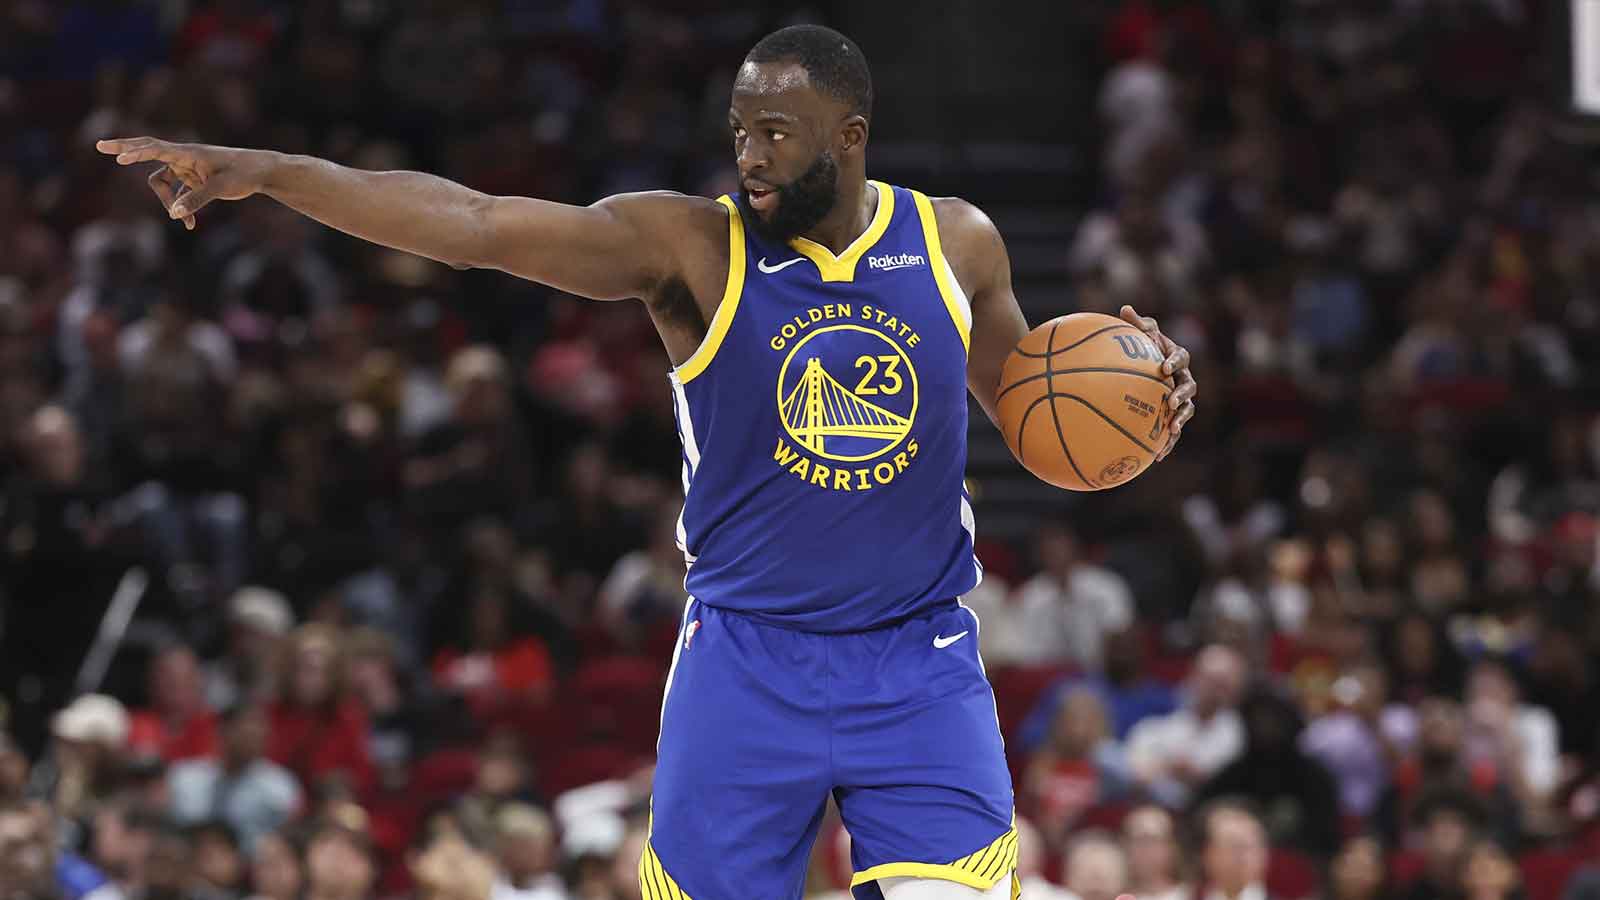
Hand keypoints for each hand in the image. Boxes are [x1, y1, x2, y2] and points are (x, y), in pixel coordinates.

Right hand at [95, 137, 271, 229]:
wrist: (261, 172)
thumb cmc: (243, 174)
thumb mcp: (221, 188)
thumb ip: (197, 200)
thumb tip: (174, 215)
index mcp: (188, 152)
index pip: (156, 149)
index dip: (137, 153)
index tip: (119, 157)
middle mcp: (183, 156)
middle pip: (147, 151)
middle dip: (126, 150)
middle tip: (99, 146)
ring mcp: (186, 167)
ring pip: (162, 182)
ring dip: (167, 202)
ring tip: (184, 222)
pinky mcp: (192, 178)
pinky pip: (176, 193)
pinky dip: (179, 207)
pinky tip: (190, 225)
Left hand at [1120, 305, 1195, 460]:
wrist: (1148, 370)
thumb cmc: (1143, 348)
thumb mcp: (1140, 334)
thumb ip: (1137, 325)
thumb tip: (1124, 309)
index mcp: (1176, 358)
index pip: (1181, 357)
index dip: (1174, 361)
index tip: (1163, 367)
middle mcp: (1183, 378)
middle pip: (1189, 387)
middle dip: (1181, 394)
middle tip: (1171, 401)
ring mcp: (1181, 399)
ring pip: (1187, 410)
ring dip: (1181, 420)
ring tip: (1173, 431)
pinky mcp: (1174, 416)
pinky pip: (1174, 430)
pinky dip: (1168, 442)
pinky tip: (1158, 456)